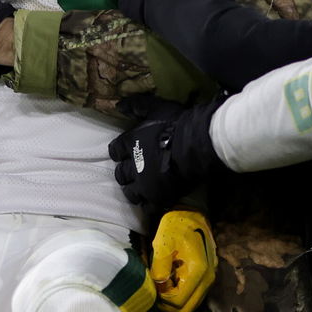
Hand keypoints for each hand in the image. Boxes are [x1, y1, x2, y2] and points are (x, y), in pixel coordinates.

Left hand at [108, 94, 223, 213]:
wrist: (195, 145)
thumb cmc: (176, 125)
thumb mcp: (156, 108)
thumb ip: (137, 106)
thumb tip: (118, 104)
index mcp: (130, 143)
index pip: (115, 150)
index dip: (118, 151)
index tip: (123, 152)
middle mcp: (133, 166)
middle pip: (120, 174)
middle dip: (124, 173)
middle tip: (132, 171)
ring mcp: (144, 185)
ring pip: (130, 193)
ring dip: (134, 190)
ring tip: (141, 189)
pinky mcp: (158, 198)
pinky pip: (148, 208)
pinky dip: (149, 206)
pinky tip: (155, 202)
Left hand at [150, 209, 216, 311]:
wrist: (192, 212)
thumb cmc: (177, 225)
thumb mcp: (163, 243)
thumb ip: (160, 267)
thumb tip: (158, 287)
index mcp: (198, 270)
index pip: (179, 301)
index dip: (163, 299)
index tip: (153, 287)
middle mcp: (208, 278)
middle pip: (187, 308)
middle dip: (169, 305)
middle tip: (156, 293)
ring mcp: (210, 277)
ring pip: (191, 303)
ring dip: (175, 300)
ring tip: (162, 286)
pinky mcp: (207, 274)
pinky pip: (194, 294)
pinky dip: (182, 292)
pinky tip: (171, 280)